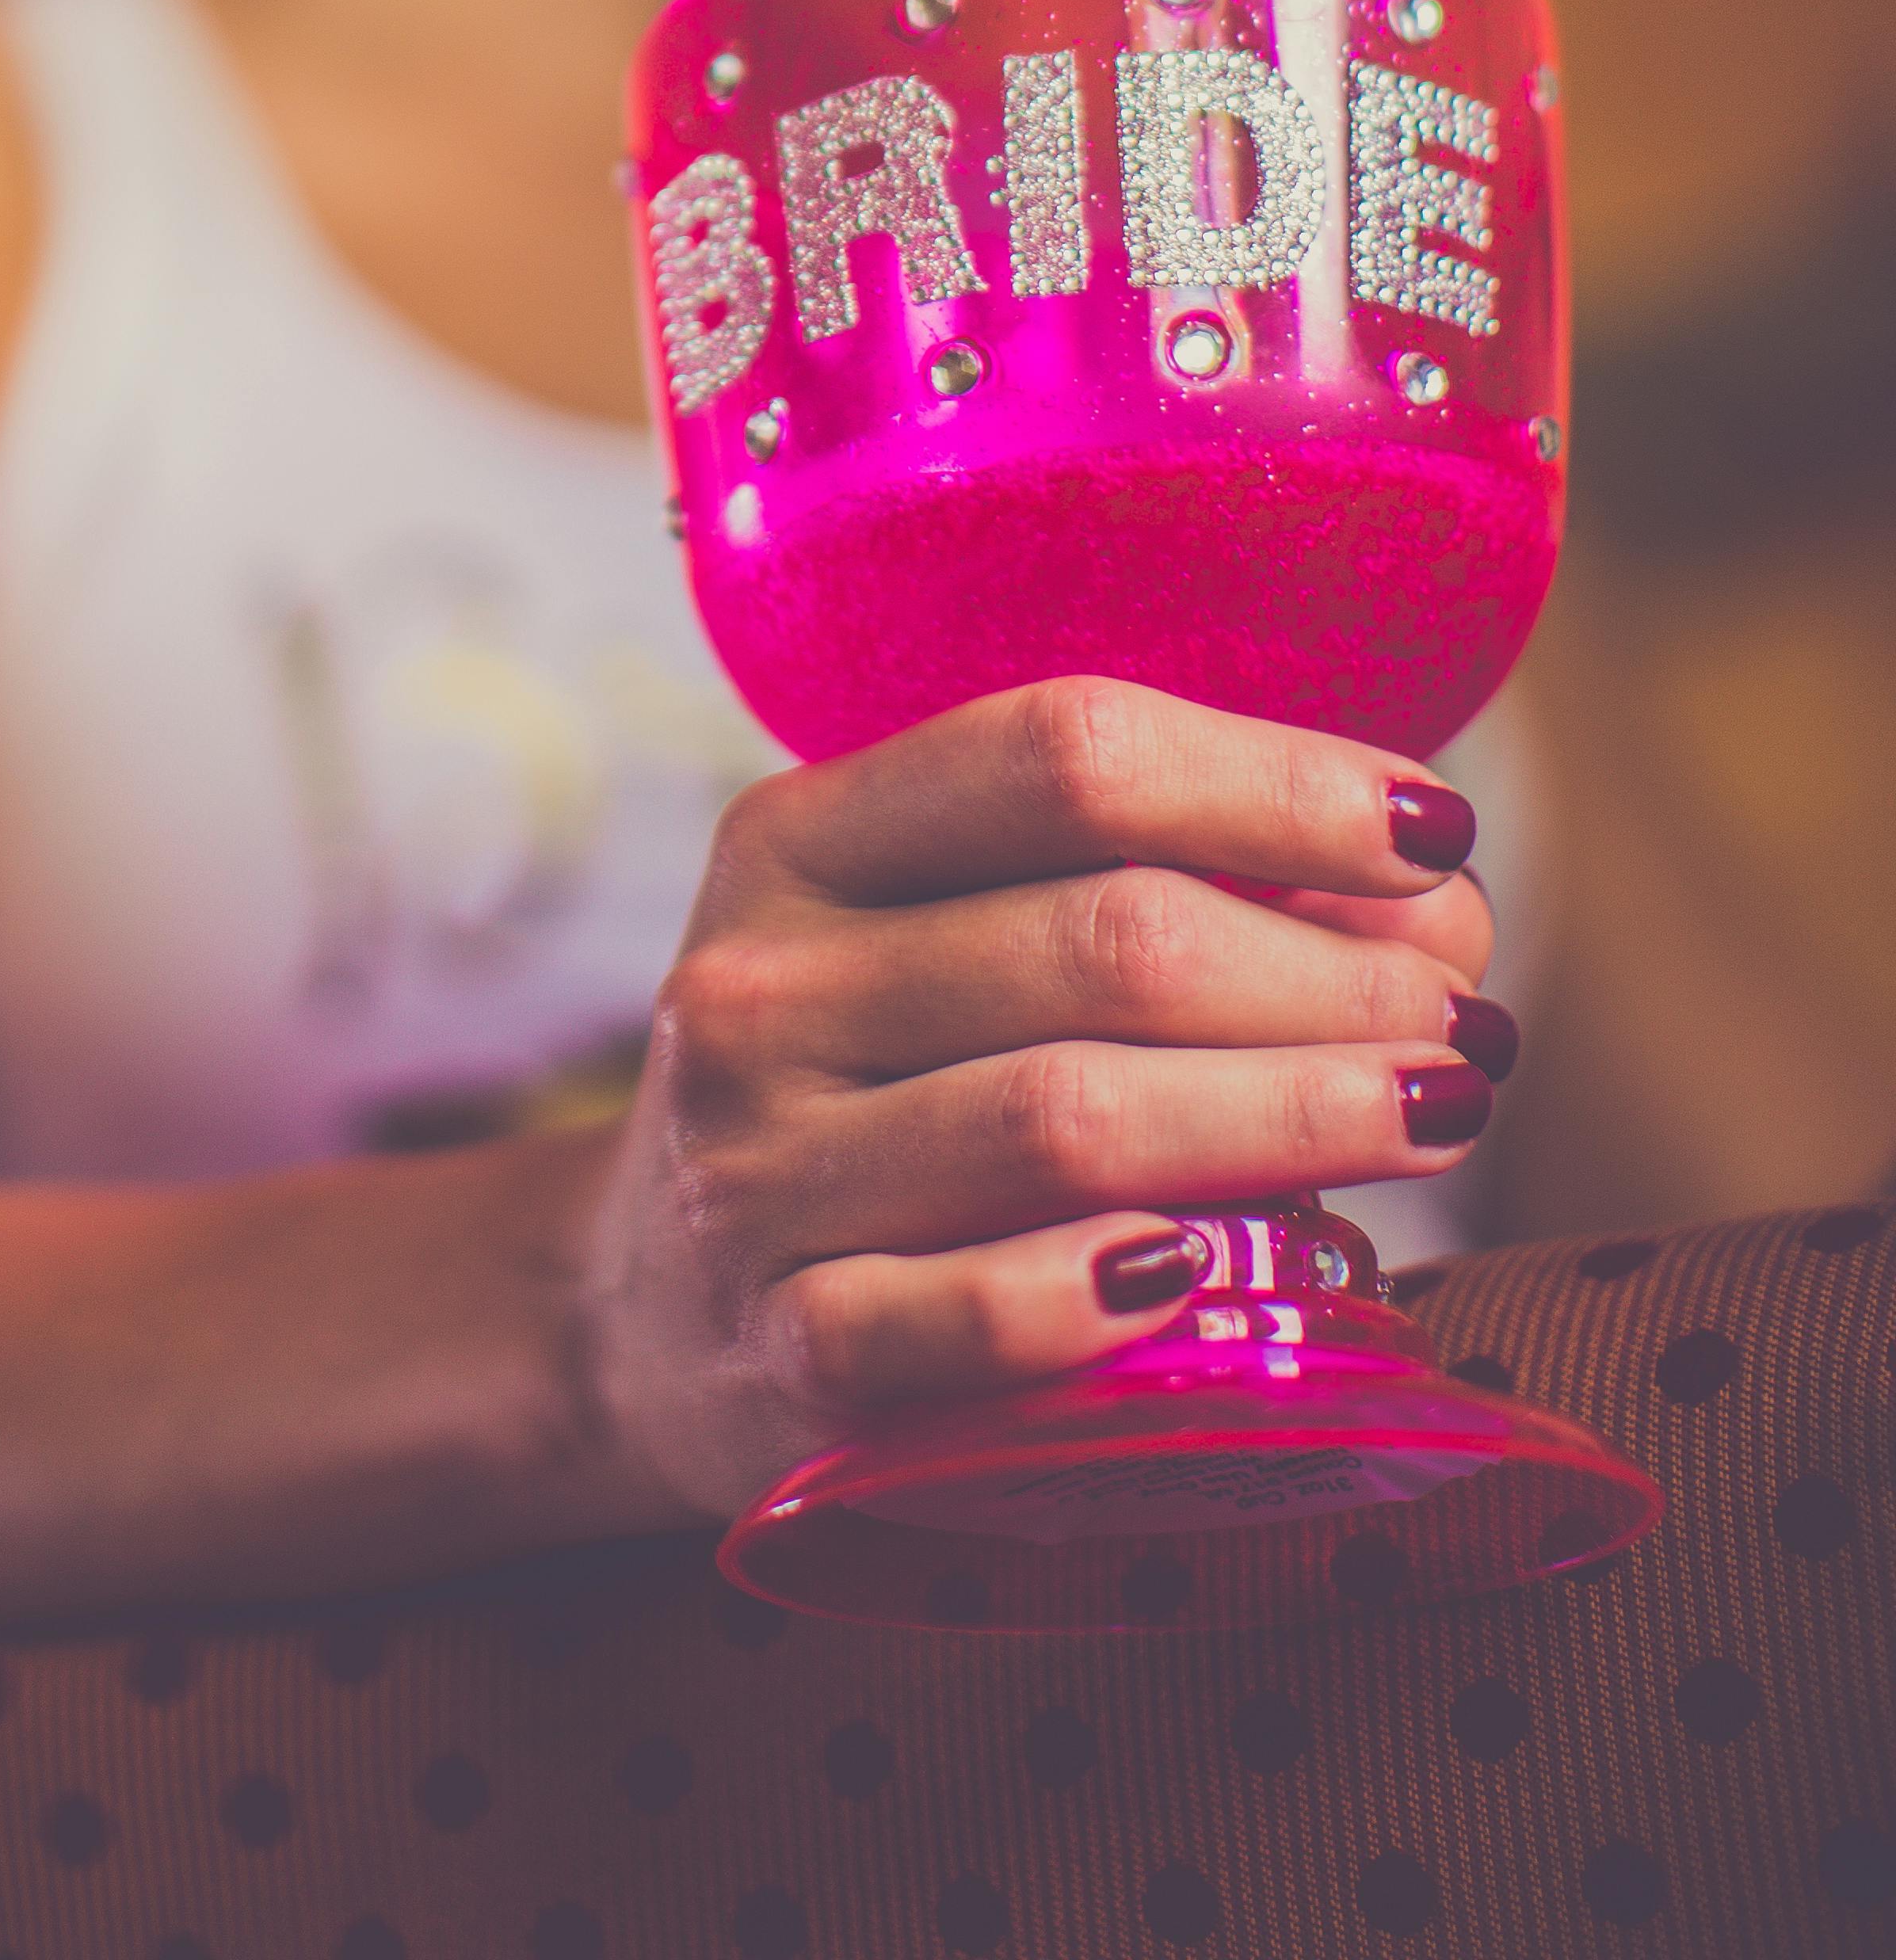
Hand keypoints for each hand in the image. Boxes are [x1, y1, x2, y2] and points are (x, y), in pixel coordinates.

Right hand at [575, 674, 1498, 1526]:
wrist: (642, 1317)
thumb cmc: (874, 1095)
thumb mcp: (947, 943)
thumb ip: (1156, 893)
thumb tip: (1437, 908)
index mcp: (801, 837)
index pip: (1062, 751)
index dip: (1274, 781)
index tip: (1433, 827)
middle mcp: (759, 984)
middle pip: (1102, 936)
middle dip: (1330, 974)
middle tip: (1463, 1023)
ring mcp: (756, 1172)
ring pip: (1067, 1114)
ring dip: (1295, 1115)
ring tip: (1434, 1115)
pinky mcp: (780, 1355)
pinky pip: (974, 1317)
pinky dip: (1117, 1294)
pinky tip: (1229, 1272)